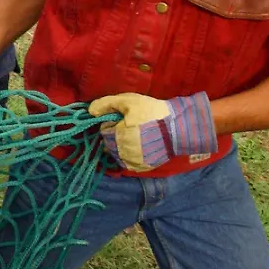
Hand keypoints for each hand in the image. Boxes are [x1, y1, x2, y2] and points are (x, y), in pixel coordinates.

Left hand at [88, 91, 218, 171]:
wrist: (178, 127)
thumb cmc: (152, 111)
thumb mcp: (128, 101)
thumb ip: (106, 104)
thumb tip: (89, 111)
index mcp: (116, 137)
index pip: (104, 131)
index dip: (113, 123)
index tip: (124, 118)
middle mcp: (122, 153)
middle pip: (109, 143)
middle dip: (116, 134)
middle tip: (132, 126)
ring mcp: (132, 162)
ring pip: (117, 154)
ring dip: (122, 146)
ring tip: (137, 136)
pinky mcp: (142, 167)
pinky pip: (128, 163)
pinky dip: (130, 156)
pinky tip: (141, 146)